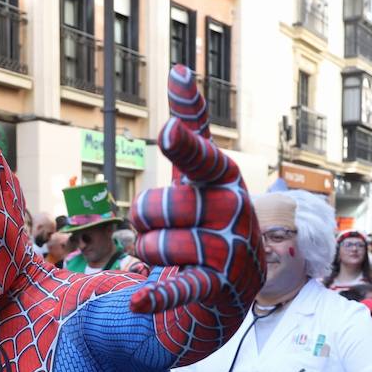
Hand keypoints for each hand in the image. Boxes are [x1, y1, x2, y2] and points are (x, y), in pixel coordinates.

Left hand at [128, 66, 263, 315]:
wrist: (233, 285)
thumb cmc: (208, 216)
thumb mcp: (201, 173)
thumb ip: (190, 126)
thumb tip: (180, 68)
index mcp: (225, 179)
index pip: (202, 159)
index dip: (185, 147)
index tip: (171, 132)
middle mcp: (232, 213)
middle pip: (155, 208)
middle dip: (145, 219)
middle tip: (165, 225)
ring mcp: (227, 252)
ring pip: (153, 245)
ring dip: (147, 252)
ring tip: (171, 253)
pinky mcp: (215, 289)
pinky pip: (179, 288)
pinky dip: (159, 298)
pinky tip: (138, 303)